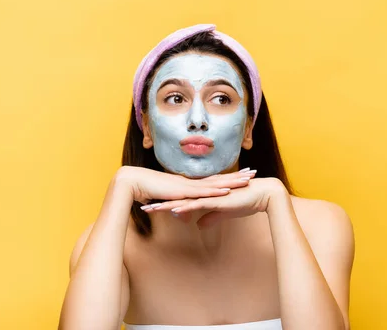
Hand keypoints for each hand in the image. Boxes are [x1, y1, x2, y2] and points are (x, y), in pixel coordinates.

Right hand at [114, 165, 256, 205]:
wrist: (133, 182)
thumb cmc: (147, 190)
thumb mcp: (167, 202)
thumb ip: (177, 207)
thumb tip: (183, 214)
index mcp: (190, 184)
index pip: (214, 180)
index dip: (228, 178)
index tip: (242, 176)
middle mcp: (192, 182)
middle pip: (219, 179)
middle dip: (237, 176)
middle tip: (254, 173)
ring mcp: (188, 185)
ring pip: (215, 183)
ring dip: (232, 181)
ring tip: (248, 180)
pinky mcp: (183, 191)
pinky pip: (202, 191)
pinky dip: (216, 190)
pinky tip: (227, 190)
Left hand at [144, 177, 287, 227]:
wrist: (262, 195)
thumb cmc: (245, 202)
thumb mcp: (223, 213)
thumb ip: (210, 217)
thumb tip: (198, 225)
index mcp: (205, 196)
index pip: (181, 200)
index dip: (166, 203)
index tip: (150, 206)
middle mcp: (204, 194)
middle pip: (177, 199)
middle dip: (159, 203)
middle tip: (142, 206)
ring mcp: (209, 196)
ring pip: (183, 201)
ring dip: (166, 205)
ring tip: (150, 209)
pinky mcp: (216, 200)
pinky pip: (197, 205)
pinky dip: (184, 208)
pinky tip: (173, 211)